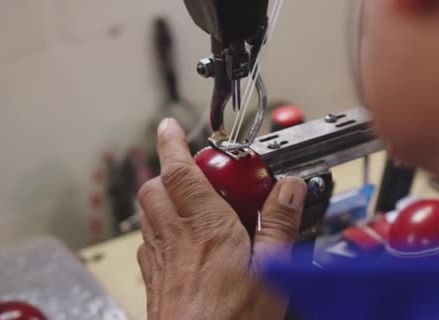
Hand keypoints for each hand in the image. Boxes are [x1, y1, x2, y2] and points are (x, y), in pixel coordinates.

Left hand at [136, 118, 306, 319]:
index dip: (172, 144)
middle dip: (168, 170)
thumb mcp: (274, 269)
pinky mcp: (155, 281)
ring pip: (148, 213)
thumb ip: (280, 223)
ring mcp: (160, 260)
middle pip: (156, 188)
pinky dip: (159, 229)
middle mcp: (175, 238)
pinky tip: (179, 241)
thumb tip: (289, 188)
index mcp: (205, 228)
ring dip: (162, 196)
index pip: (180, 172)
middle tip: (193, 170)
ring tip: (187, 199)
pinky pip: (148, 243)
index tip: (170, 127)